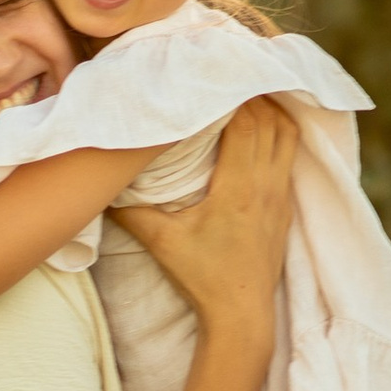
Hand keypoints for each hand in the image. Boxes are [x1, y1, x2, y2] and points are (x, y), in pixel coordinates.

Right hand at [110, 100, 296, 333]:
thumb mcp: (161, 242)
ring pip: (287, 136)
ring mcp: (280, 196)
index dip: (233, 96)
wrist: (241, 314)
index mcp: (239, 188)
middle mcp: (266, 186)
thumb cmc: (203, 277)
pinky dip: (278, 134)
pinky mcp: (285, 208)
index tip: (214, 78)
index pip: (246, 124)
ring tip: (247, 94)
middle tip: (227, 76)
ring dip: (271, 111)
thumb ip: (131, 211)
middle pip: (270, 121)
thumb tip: (102, 186)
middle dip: (252, 94)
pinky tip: (261, 129)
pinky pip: (289, 156)